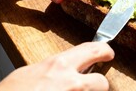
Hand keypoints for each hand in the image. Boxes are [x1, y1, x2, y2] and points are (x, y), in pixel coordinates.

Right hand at [0, 42, 114, 90]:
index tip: (107, 52)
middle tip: (90, 85)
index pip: (93, 50)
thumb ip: (51, 70)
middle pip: (102, 81)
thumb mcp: (28, 73)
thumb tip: (61, 70)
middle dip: (98, 83)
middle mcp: (71, 83)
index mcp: (58, 66)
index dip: (104, 50)